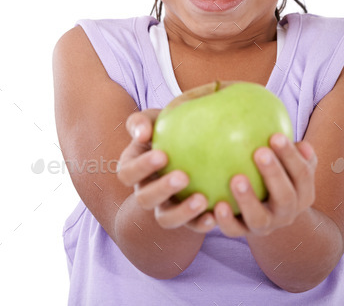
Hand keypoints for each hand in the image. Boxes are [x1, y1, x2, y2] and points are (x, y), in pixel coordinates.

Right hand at [116, 109, 215, 233]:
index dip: (142, 168)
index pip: (128, 173)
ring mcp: (165, 207)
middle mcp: (146, 191)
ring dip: (182, 212)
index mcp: (134, 168)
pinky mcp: (186, 218)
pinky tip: (215, 215)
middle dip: (162, 189)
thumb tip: (143, 133)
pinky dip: (201, 223)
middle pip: (144, 199)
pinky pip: (191, 226)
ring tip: (202, 199)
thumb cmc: (167, 126)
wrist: (192, 143)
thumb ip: (142, 121)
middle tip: (183, 177)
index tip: (163, 155)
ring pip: (166, 218)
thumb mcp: (153, 118)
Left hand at [213, 133, 317, 237]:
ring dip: (248, 199)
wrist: (269, 212)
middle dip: (274, 174)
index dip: (291, 156)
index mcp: (303, 193)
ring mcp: (266, 225)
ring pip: (260, 218)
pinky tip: (216, 205)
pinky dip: (226, 220)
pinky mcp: (244, 233)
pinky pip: (234, 230)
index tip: (276, 135)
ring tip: (236, 179)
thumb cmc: (276, 172)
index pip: (303, 174)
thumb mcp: (289, 162)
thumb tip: (284, 127)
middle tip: (260, 152)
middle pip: (285, 197)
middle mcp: (287, 212)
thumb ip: (289, 147)